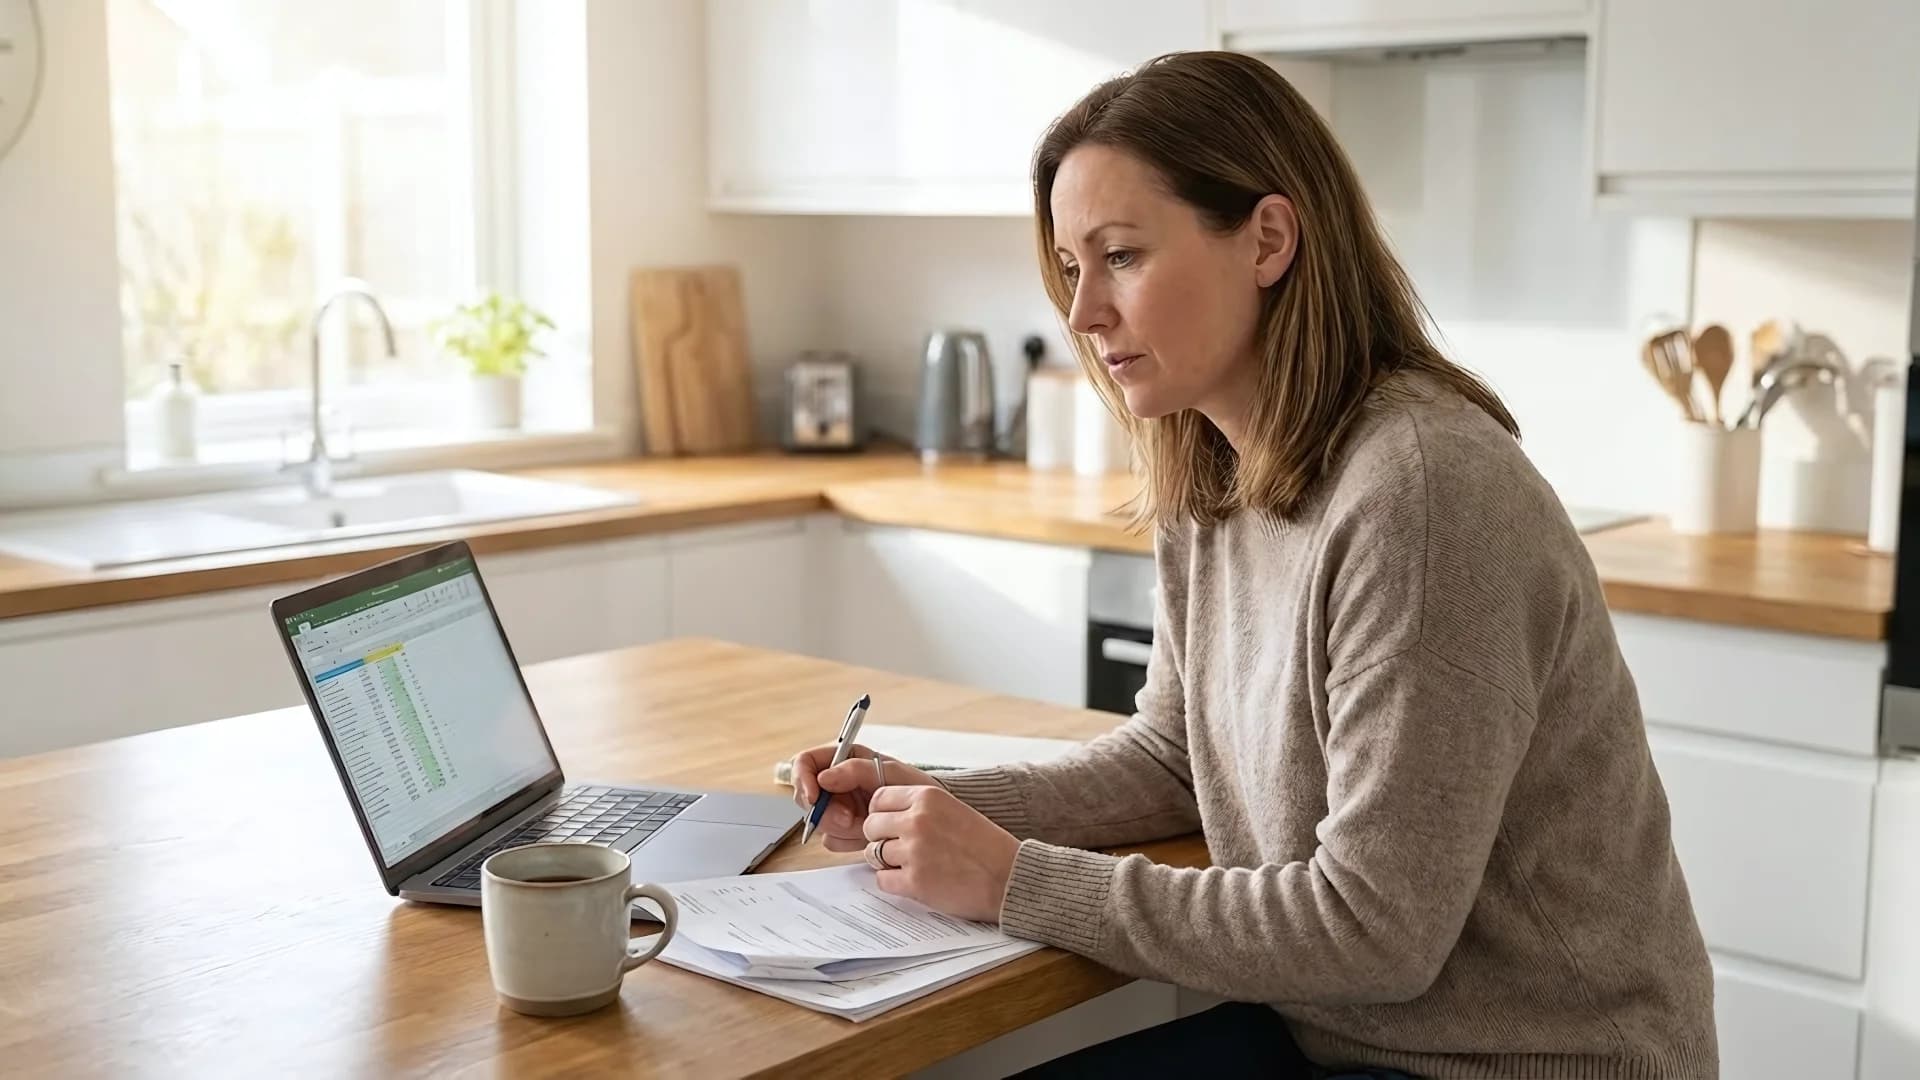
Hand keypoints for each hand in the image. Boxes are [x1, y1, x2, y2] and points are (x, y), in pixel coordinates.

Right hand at [790, 744, 941, 851]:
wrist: (929, 820)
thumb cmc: (915, 788)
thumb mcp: (890, 772)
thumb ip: (855, 770)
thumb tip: (823, 778)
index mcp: (844, 760)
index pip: (805, 763)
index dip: (802, 779)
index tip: (814, 798)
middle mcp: (837, 783)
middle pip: (808, 797)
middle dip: (827, 812)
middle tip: (851, 819)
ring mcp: (839, 808)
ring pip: (818, 821)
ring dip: (841, 828)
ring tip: (866, 824)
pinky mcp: (844, 831)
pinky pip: (831, 840)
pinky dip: (847, 841)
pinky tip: (865, 836)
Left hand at [862, 785, 1018, 923]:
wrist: (1010, 877)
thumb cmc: (985, 845)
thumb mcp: (952, 809)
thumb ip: (920, 807)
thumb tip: (881, 813)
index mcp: (928, 797)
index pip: (879, 798)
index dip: (882, 813)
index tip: (891, 824)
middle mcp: (918, 820)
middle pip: (871, 825)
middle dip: (881, 838)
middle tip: (901, 848)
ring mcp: (915, 851)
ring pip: (873, 853)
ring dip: (887, 861)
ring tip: (913, 864)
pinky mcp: (915, 882)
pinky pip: (882, 880)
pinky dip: (894, 882)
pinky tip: (916, 880)